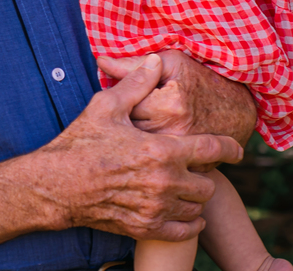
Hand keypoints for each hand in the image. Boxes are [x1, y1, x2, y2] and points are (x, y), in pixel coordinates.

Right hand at [32, 55, 243, 241]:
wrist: (55, 185)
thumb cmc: (80, 143)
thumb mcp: (106, 106)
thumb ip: (136, 84)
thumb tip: (154, 61)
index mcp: (162, 149)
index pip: (212, 149)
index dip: (230, 148)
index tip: (237, 150)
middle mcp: (165, 182)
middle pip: (207, 183)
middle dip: (204, 174)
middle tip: (191, 168)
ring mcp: (156, 208)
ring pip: (197, 208)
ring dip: (195, 198)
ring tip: (183, 187)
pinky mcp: (145, 227)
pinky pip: (184, 231)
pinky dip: (189, 223)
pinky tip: (183, 214)